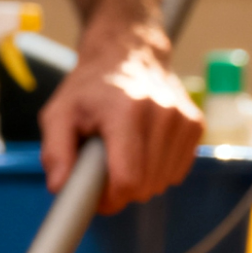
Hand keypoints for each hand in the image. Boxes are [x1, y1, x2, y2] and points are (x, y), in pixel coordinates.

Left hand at [39, 24, 203, 214]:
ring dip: (142, 180)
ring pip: (164, 182)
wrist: (129, 54)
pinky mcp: (196, 125)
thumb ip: (55, 152)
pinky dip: (159, 170)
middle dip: (124, 190)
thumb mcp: (59, 113)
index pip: (129, 180)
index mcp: (126, 111)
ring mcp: (184, 119)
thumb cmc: (92, 88)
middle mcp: (162, 114)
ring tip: (124, 154)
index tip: (98, 197)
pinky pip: (177, 171)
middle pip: (147, 186)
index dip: (111, 199)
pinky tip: (144, 148)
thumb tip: (59, 188)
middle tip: (106, 172)